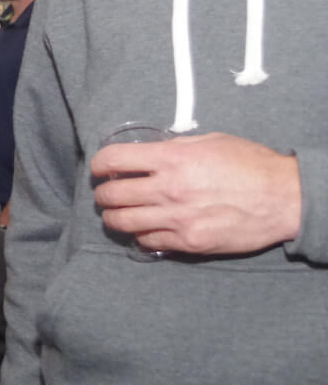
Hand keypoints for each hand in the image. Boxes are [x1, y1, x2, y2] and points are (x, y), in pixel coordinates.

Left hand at [91, 131, 301, 254]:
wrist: (284, 199)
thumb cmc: (250, 165)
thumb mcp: (209, 142)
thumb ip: (174, 147)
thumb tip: (148, 153)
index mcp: (172, 158)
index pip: (113, 159)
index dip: (99, 164)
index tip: (100, 168)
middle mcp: (169, 188)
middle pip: (111, 194)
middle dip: (102, 193)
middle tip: (107, 193)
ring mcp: (177, 218)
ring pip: (122, 222)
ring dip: (114, 217)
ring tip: (117, 213)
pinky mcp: (189, 242)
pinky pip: (146, 240)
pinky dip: (139, 235)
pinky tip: (145, 228)